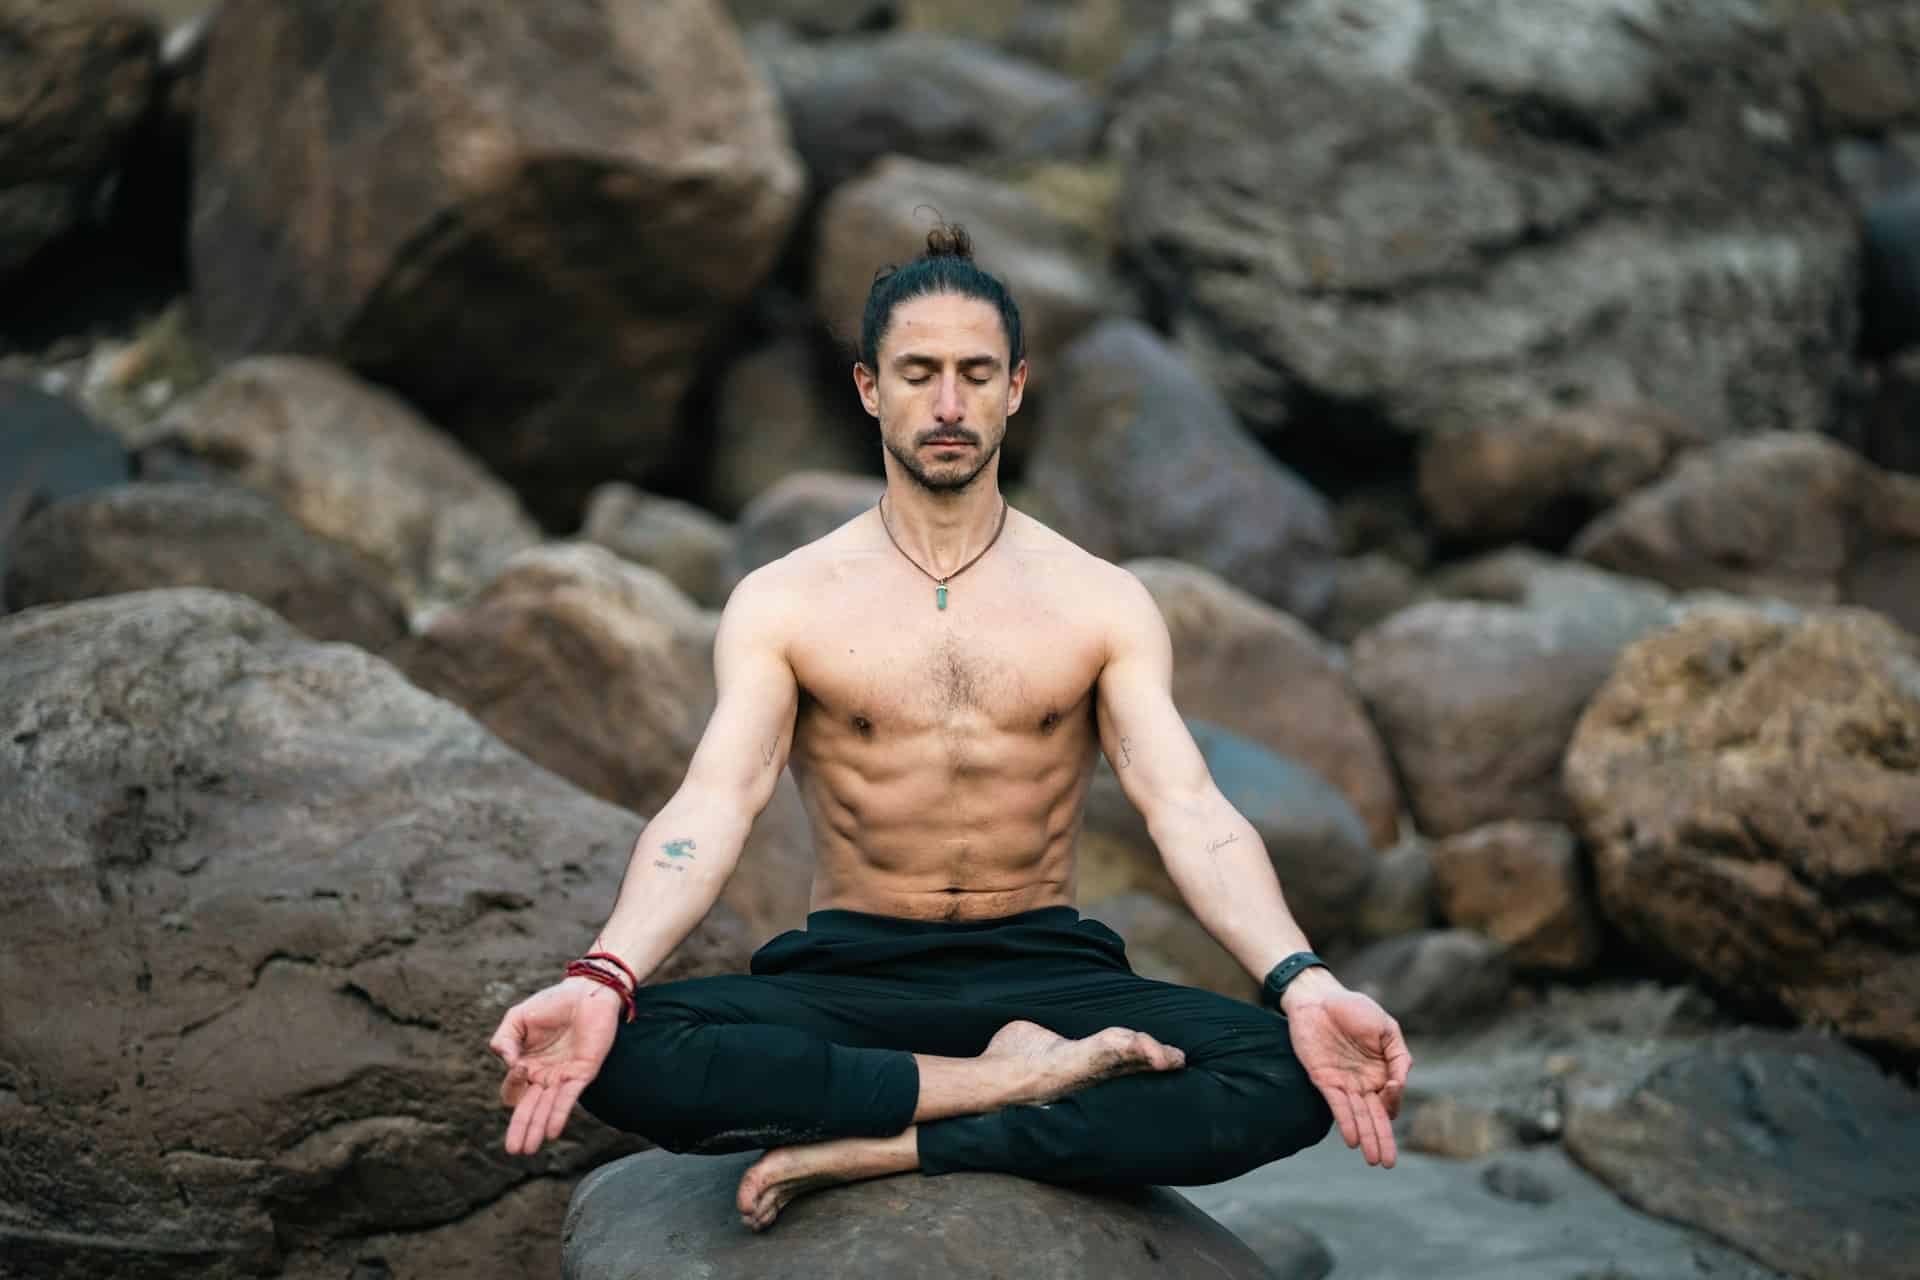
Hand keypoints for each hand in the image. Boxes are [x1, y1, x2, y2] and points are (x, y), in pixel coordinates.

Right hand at [488, 977, 620, 1155]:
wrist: (587, 991)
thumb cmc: (552, 1003)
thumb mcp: (517, 1018)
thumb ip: (504, 1039)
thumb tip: (507, 1062)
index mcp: (526, 1065)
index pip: (512, 1088)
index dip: (511, 1083)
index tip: (518, 1064)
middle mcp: (544, 1075)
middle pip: (529, 1107)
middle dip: (521, 1129)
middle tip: (513, 1150)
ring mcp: (563, 1076)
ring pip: (547, 1108)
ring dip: (537, 1128)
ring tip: (528, 1149)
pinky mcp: (583, 1072)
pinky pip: (568, 1098)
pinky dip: (559, 1114)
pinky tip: (552, 1132)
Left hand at [1284, 980, 1411, 1167]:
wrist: (1318, 997)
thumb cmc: (1354, 1008)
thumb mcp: (1386, 1028)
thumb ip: (1399, 1056)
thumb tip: (1400, 1083)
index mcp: (1381, 1071)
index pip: (1390, 1099)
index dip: (1394, 1101)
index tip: (1392, 1089)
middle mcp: (1363, 1083)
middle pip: (1375, 1116)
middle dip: (1382, 1140)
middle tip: (1388, 1164)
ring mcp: (1343, 1083)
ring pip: (1358, 1116)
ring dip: (1366, 1138)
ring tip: (1373, 1160)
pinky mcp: (1323, 1079)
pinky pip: (1336, 1105)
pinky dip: (1345, 1122)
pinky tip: (1352, 1140)